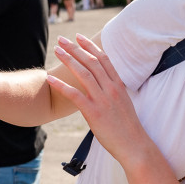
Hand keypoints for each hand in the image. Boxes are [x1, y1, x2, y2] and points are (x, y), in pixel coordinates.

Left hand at [47, 34, 149, 168]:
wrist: (134, 145)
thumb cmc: (127, 127)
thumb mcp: (122, 103)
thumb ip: (111, 92)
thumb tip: (101, 85)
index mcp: (118, 86)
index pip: (104, 60)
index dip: (91, 46)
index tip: (79, 37)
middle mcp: (111, 89)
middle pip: (91, 62)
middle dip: (76, 48)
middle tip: (62, 39)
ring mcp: (103, 100)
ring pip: (83, 74)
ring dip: (69, 60)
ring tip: (57, 50)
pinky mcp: (94, 113)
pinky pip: (75, 95)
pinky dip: (61, 85)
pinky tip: (50, 79)